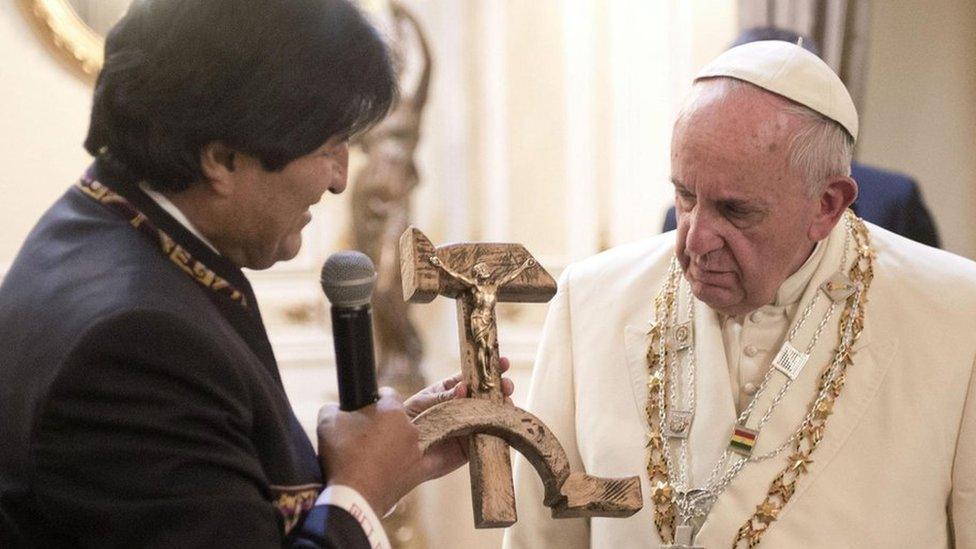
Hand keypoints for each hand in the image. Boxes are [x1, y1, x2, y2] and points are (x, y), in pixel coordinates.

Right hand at [316, 388, 424, 515]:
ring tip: (373, 457)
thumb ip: (334, 408)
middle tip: (365, 436)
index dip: (375, 400)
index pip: (388, 394)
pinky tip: (420, 459)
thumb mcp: (327, 421)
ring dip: (394, 443)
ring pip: (406, 439)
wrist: (353, 496)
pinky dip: (425, 459)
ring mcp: (416, 451)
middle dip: (383, 424)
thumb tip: (338, 409)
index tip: (366, 408)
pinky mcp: (418, 472)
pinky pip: (432, 462)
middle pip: (397, 418)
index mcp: (391, 411)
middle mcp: (409, 427)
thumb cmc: (341, 455)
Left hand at [402, 358, 514, 479]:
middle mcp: (465, 407)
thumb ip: (444, 397)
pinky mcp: (473, 447)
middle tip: (506, 385)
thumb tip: (463, 388)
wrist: (401, 453)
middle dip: (501, 388)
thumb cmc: (409, 421)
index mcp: (452, 391)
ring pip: (492, 415)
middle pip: (488, 395)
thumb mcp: (423, 402)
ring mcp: (471, 426)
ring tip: (506, 403)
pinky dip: (499, 430)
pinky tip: (504, 423)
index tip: (504, 362)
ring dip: (503, 407)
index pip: (474, 377)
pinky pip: (489, 438)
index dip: (489, 369)